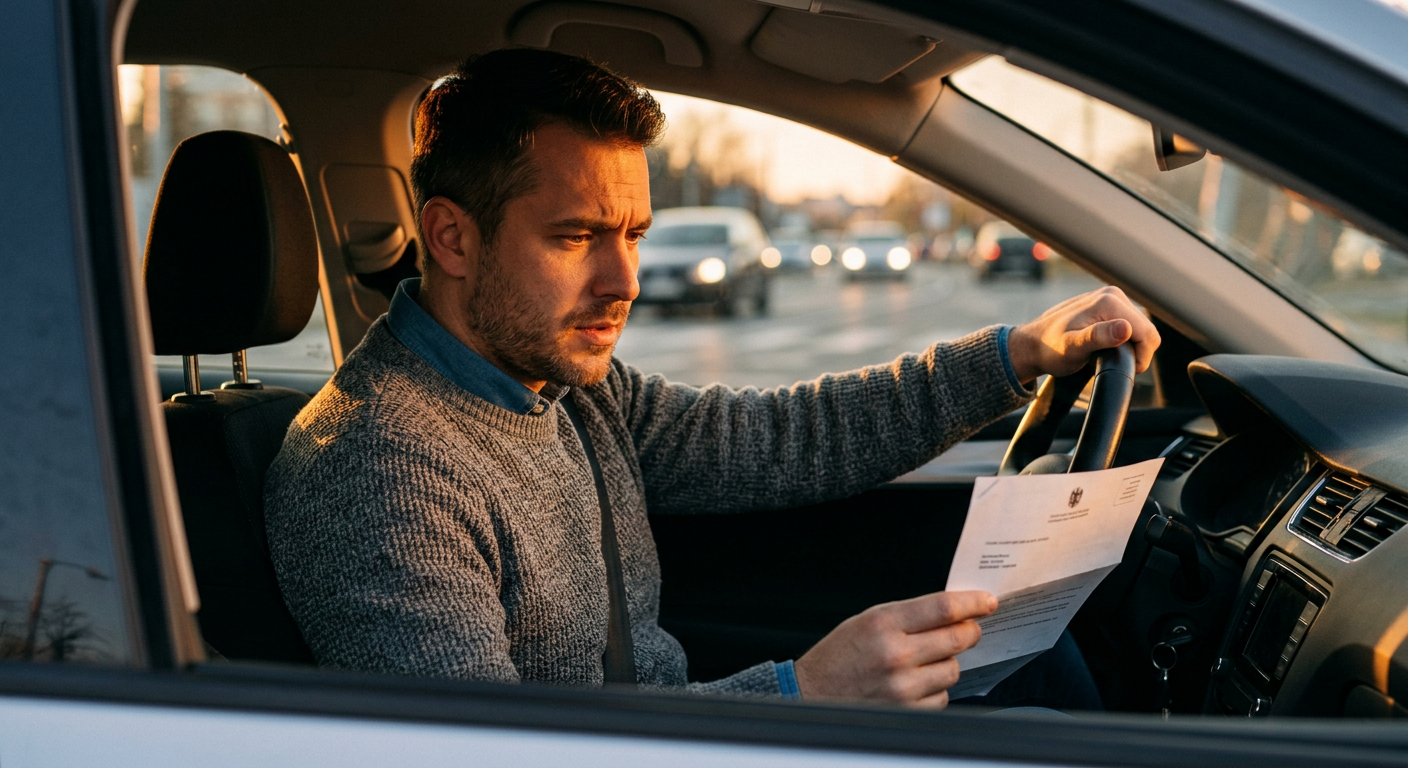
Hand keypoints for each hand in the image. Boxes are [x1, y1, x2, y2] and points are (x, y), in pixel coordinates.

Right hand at [793, 590, 995, 708]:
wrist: (811, 692)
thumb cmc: (839, 655)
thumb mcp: (868, 620)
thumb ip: (909, 615)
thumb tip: (953, 612)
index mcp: (883, 623)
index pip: (943, 608)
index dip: (973, 603)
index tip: (987, 601)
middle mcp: (895, 655)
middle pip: (957, 639)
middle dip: (970, 631)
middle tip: (969, 629)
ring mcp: (902, 686)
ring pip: (953, 670)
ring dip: (948, 662)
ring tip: (926, 660)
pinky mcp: (906, 711)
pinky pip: (942, 697)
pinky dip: (935, 689)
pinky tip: (916, 683)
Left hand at [1007, 286, 1160, 381]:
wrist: (1033, 344)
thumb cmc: (1050, 349)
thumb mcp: (1073, 348)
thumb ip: (1099, 337)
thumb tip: (1125, 329)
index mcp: (1110, 302)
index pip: (1148, 334)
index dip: (1141, 357)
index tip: (1124, 369)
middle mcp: (1113, 294)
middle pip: (1147, 330)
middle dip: (1137, 351)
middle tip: (1112, 364)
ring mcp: (1111, 297)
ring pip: (1140, 328)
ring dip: (1131, 345)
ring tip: (1106, 356)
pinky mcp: (1108, 304)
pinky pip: (1130, 324)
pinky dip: (1125, 339)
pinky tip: (1107, 346)